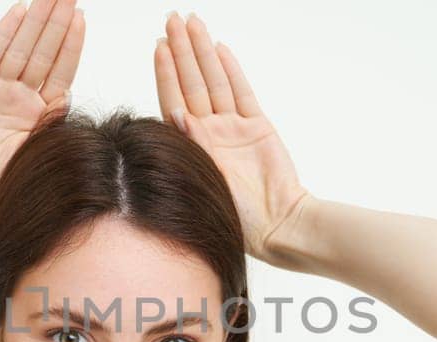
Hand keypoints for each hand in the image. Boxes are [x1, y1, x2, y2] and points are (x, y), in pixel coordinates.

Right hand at [0, 0, 85, 222]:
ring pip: (21, 48)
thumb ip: (51, 126)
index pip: (61, 72)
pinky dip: (4, 33)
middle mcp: (20, 99)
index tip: (82, 18)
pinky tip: (18, 12)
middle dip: (57, 22)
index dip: (71, 44)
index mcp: (39, 116)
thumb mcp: (36, 155)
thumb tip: (68, 99)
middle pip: (44, 53)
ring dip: (36, 21)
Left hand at [155, 12, 310, 263]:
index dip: (166, 72)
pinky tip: (220, 49)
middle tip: (171, 19)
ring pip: (214, 81)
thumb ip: (192, 147)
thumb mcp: (205, 181)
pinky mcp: (258, 127)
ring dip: (203, 52)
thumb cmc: (239, 216)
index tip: (158, 46)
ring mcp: (233, 128)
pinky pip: (241, 92)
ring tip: (193, 23)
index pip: (173, 99)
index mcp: (192, 146)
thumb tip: (175, 115)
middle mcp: (209, 132)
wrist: (278, 225)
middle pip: (191, 82)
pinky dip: (231, 70)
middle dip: (181, 49)